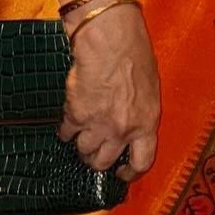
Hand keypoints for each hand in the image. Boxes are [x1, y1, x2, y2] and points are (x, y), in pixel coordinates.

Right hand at [59, 0, 160, 180]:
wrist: (111, 42)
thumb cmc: (135, 58)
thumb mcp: (149, 90)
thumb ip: (140, 114)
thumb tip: (131, 130)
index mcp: (146, 123)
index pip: (142, 161)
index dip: (130, 172)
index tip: (122, 172)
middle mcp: (122, 130)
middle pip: (104, 162)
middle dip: (98, 159)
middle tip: (95, 150)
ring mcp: (97, 125)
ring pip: (83, 150)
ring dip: (81, 142)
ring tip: (83, 130)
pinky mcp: (75, 116)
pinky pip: (66, 133)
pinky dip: (66, 129)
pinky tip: (69, 118)